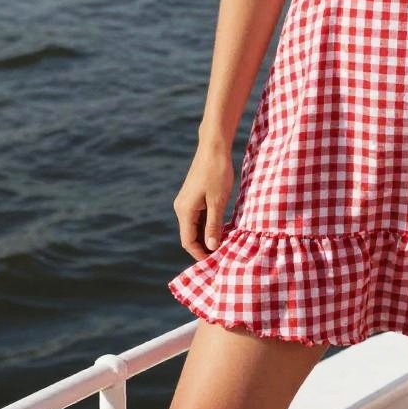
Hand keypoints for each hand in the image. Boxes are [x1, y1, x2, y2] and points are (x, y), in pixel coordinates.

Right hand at [172, 142, 234, 260]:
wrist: (214, 146)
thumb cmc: (217, 172)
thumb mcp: (218, 200)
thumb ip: (214, 225)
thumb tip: (211, 247)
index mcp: (185, 210)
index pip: (188, 242)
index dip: (200, 254)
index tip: (216, 262)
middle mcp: (182, 208)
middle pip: (191, 235)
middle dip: (205, 246)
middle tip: (223, 254)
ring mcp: (187, 201)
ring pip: (195, 226)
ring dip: (208, 235)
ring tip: (225, 242)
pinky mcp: (194, 196)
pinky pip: (199, 216)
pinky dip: (209, 224)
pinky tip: (223, 226)